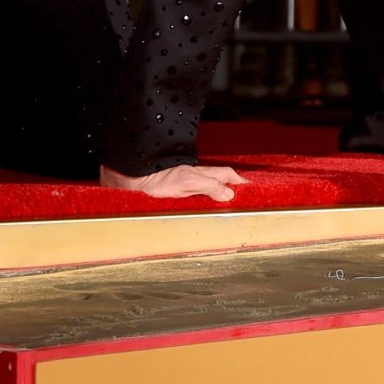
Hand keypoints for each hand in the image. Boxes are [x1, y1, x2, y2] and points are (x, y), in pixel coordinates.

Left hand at [98, 163, 250, 200]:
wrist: (131, 180)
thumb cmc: (156, 179)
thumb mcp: (186, 183)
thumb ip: (209, 186)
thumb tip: (230, 194)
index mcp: (201, 174)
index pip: (227, 175)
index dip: (240, 182)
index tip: (252, 190)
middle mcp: (194, 177)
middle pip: (219, 181)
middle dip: (232, 188)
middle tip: (243, 198)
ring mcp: (184, 184)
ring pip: (207, 189)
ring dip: (218, 195)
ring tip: (227, 206)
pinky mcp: (173, 192)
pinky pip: (195, 197)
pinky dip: (203, 202)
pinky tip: (201, 209)